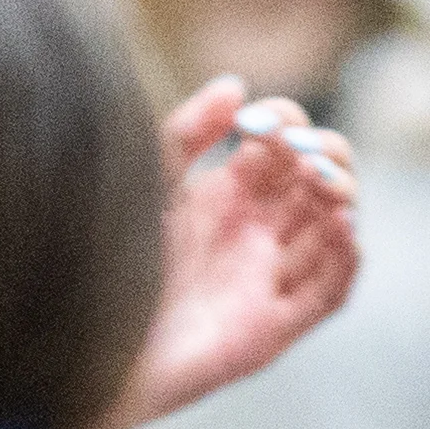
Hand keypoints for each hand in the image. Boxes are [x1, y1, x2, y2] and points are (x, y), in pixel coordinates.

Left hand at [97, 78, 359, 428]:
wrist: (83, 344)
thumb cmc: (108, 263)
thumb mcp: (145, 185)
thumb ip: (186, 134)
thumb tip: (235, 84)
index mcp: (227, 195)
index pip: (284, 147)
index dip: (288, 124)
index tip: (260, 120)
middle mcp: (253, 235)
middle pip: (320, 184)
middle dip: (327, 157)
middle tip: (306, 153)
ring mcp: (265, 280)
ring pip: (332, 232)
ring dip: (341, 200)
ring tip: (322, 182)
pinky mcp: (269, 329)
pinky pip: (328, 295)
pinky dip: (345, 260)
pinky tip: (339, 225)